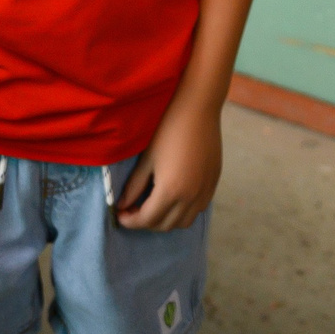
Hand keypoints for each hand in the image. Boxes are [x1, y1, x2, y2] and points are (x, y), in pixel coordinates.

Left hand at [115, 99, 221, 229]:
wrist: (198, 108)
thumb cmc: (168, 128)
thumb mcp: (147, 159)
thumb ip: (134, 186)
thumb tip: (122, 205)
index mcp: (170, 191)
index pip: (147, 219)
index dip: (130, 221)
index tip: (120, 214)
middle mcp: (190, 197)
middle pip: (165, 225)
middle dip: (146, 222)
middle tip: (133, 209)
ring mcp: (205, 192)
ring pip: (183, 222)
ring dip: (166, 220)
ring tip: (154, 204)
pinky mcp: (214, 184)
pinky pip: (198, 209)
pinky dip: (184, 211)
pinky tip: (174, 196)